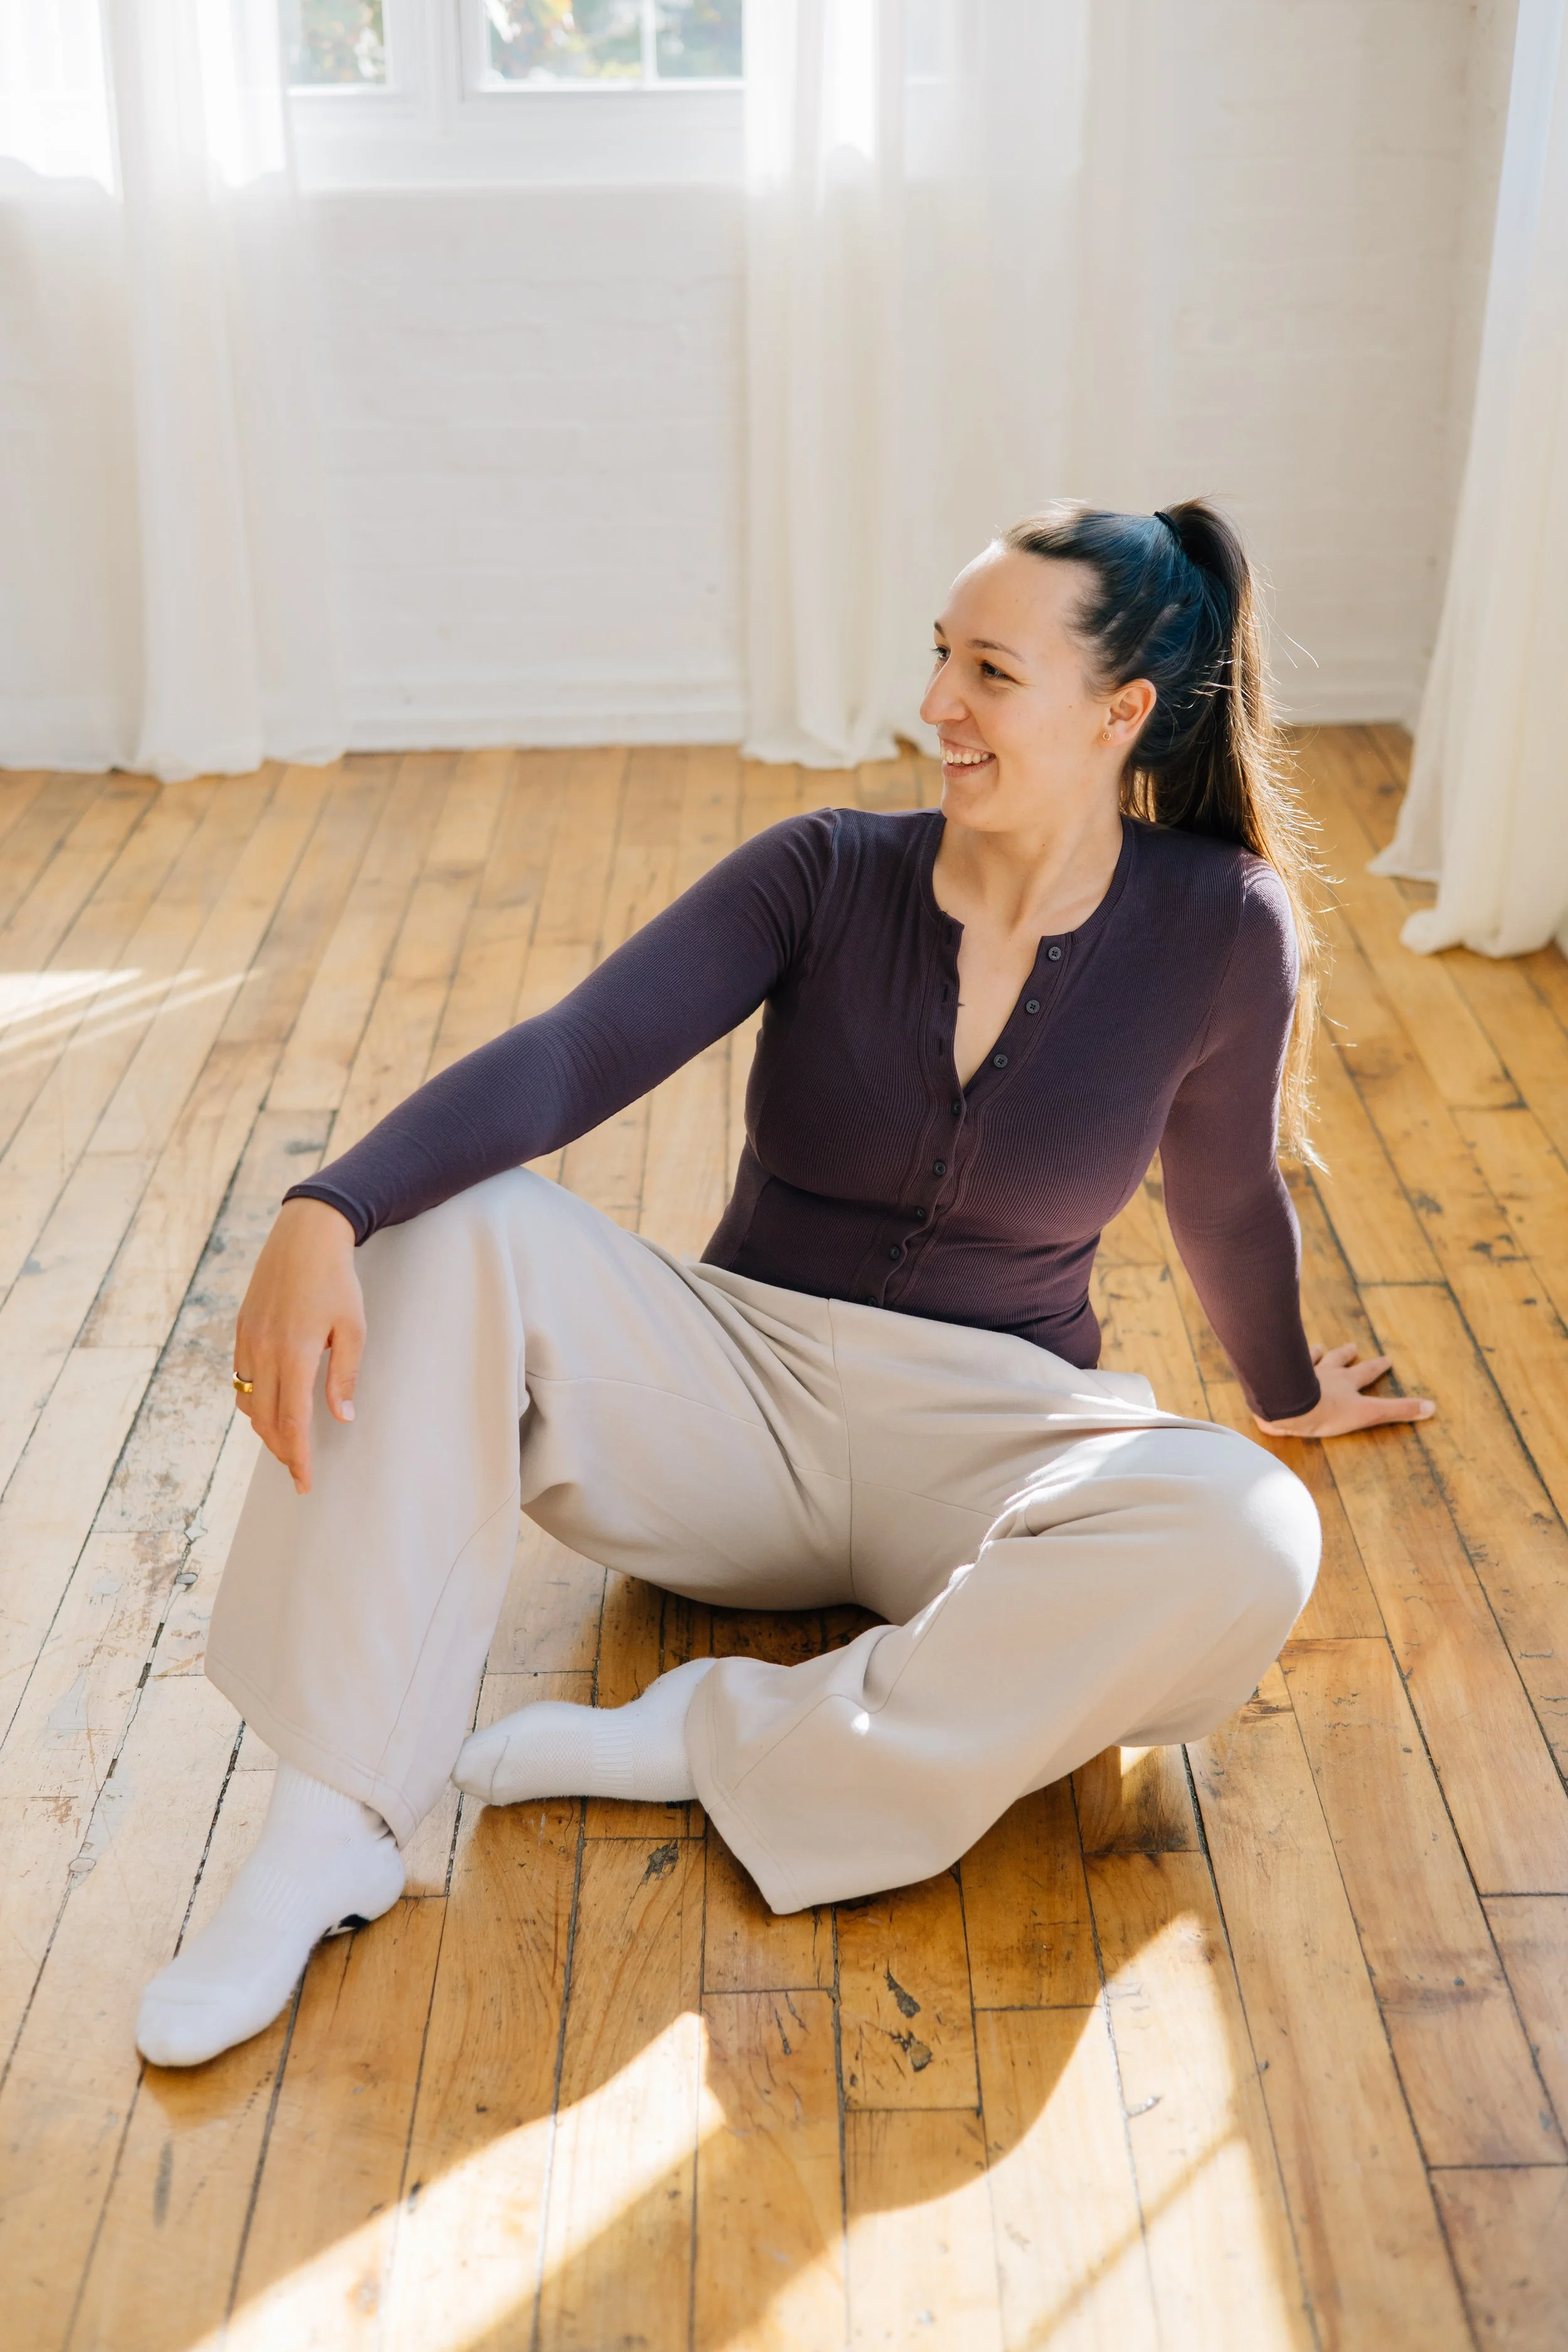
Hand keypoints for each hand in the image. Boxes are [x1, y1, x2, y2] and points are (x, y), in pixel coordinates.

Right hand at [232, 1198, 363, 1493]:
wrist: (304, 1236)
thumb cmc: (337, 1281)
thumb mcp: (353, 1328)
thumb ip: (345, 1376)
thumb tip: (341, 1418)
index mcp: (296, 1353)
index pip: (292, 1421)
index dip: (298, 1456)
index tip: (305, 1482)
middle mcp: (265, 1350)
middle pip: (265, 1420)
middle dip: (282, 1450)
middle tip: (298, 1470)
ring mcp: (248, 1340)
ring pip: (248, 1403)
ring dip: (265, 1429)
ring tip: (287, 1443)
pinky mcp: (241, 1330)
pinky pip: (241, 1379)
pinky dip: (254, 1401)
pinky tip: (271, 1406)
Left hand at [1255, 1340, 1434, 1439]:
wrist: (1290, 1405)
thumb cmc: (1329, 1412)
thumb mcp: (1368, 1414)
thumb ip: (1397, 1411)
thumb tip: (1432, 1407)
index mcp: (1346, 1382)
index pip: (1366, 1372)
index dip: (1377, 1366)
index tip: (1387, 1359)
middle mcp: (1325, 1373)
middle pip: (1338, 1361)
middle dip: (1347, 1355)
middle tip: (1352, 1346)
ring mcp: (1301, 1373)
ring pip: (1311, 1359)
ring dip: (1317, 1353)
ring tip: (1318, 1347)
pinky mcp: (1281, 1379)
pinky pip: (1282, 1365)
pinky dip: (1283, 1358)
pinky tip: (1279, 1353)